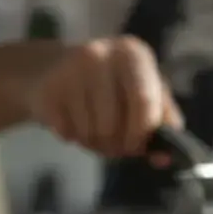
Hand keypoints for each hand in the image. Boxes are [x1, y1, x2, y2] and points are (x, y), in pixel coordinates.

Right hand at [30, 36, 182, 157]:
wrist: (51, 69)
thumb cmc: (110, 86)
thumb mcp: (143, 94)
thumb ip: (163, 124)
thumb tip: (165, 159)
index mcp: (133, 54)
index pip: (145, 103)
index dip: (141, 134)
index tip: (136, 145)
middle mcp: (101, 54)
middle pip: (113, 125)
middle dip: (116, 145)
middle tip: (114, 144)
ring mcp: (70, 70)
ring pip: (90, 132)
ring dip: (94, 142)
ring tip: (92, 127)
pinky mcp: (47, 88)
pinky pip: (67, 133)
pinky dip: (72, 137)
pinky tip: (71, 120)